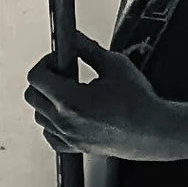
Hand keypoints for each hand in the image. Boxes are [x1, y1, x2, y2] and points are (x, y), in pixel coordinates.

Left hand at [25, 36, 177, 159]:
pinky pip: (50, 134)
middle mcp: (64, 121)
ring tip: (68, 92)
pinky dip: (53, 123)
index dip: (45, 63)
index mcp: (70, 101)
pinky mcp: (74, 147)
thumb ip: (89, 50)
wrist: (154, 131)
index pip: (36, 77)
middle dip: (44, 80)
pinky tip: (68, 113)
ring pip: (39, 115)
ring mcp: (67, 136)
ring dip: (48, 100)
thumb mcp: (115, 66)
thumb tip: (74, 39)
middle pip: (32, 96)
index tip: (57, 59)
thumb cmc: (140, 104)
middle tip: (62, 73)